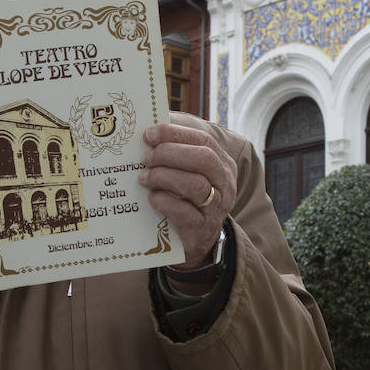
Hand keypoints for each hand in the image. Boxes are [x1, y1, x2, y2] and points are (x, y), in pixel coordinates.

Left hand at [138, 123, 235, 270]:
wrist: (198, 240)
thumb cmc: (188, 198)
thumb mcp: (190, 173)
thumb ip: (177, 151)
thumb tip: (150, 130)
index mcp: (223, 163)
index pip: (203, 139)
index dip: (175, 134)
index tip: (149, 134)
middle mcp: (224, 184)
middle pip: (203, 158)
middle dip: (170, 154)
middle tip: (146, 158)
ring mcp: (216, 207)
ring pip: (195, 184)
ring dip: (164, 177)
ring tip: (144, 178)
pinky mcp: (201, 229)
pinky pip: (184, 212)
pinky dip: (164, 201)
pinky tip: (152, 197)